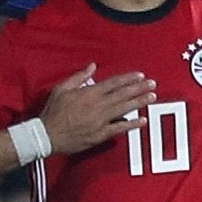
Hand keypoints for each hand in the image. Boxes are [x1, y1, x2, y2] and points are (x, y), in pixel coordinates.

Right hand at [41, 64, 155, 154]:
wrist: (47, 135)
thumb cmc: (53, 111)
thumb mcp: (61, 88)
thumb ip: (79, 77)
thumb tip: (92, 66)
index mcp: (89, 93)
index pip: (113, 83)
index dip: (128, 78)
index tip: (140, 75)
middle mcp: (97, 105)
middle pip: (123, 94)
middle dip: (139, 88)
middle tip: (153, 84)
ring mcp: (100, 120)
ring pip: (124, 109)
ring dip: (139, 102)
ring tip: (152, 97)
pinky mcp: (100, 134)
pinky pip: (119, 128)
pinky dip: (131, 124)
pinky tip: (142, 121)